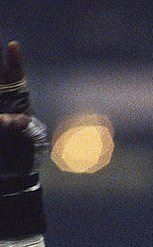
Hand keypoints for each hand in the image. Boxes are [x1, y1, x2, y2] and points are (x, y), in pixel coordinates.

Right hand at [0, 39, 46, 177]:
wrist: (13, 174)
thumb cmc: (27, 153)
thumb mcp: (30, 138)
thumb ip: (20, 126)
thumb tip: (2, 120)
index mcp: (18, 101)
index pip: (16, 76)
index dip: (14, 62)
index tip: (13, 45)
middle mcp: (3, 100)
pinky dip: (0, 117)